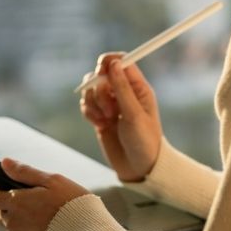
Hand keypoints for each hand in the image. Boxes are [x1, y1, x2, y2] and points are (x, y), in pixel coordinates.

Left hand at [0, 159, 89, 230]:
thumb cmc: (74, 205)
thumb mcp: (53, 181)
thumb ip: (25, 172)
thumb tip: (5, 163)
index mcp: (17, 203)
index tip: (8, 193)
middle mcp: (14, 225)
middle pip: (2, 216)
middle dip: (13, 210)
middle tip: (37, 207)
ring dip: (25, 227)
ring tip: (49, 223)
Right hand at [80, 53, 162, 181]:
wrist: (139, 168)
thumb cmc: (144, 141)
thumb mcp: (134, 114)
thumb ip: (122, 88)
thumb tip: (114, 63)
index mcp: (138, 87)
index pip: (121, 62)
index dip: (108, 62)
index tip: (101, 71)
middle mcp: (124, 92)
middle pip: (102, 74)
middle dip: (100, 89)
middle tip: (110, 109)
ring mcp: (111, 104)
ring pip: (92, 89)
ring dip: (94, 102)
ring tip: (107, 119)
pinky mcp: (101, 116)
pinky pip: (87, 105)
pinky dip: (89, 113)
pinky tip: (100, 125)